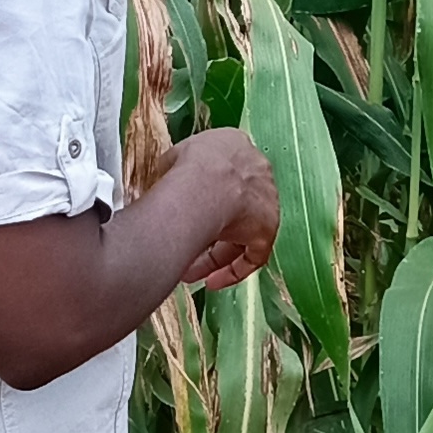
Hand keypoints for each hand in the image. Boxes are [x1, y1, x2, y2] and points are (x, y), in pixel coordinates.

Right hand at [162, 125, 279, 290]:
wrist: (202, 183)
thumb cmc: (184, 169)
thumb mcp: (171, 159)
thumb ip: (174, 168)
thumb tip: (165, 179)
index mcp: (238, 150)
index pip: (227, 178)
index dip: (206, 201)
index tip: (191, 215)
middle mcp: (258, 175)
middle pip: (235, 209)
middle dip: (209, 233)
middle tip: (188, 247)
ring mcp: (266, 204)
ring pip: (240, 237)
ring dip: (213, 258)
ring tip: (189, 272)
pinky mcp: (267, 231)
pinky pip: (252, 257)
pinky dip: (232, 271)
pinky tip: (212, 281)